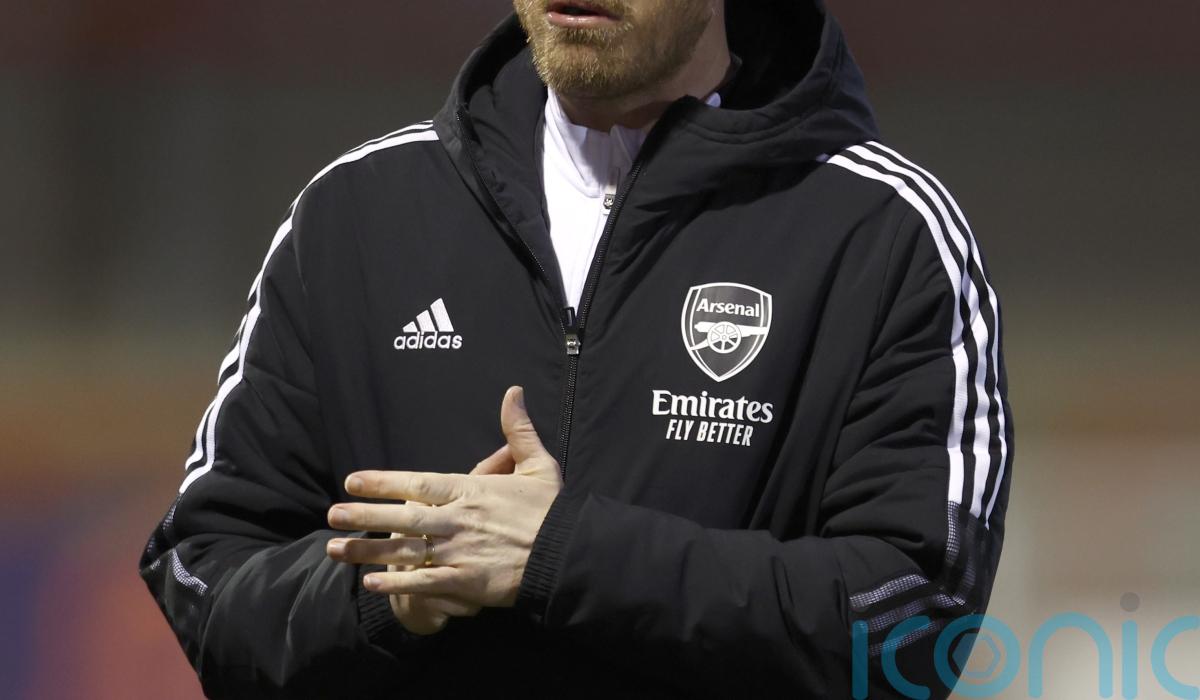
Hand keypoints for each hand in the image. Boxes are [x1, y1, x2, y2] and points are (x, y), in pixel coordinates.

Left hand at [326, 386, 562, 610]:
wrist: (569, 553)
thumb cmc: (553, 510)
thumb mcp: (539, 465)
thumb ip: (518, 431)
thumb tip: (513, 392)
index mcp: (471, 490)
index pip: (417, 483)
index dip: (382, 482)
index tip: (352, 481)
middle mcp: (458, 519)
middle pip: (402, 516)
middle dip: (363, 516)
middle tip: (331, 516)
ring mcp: (459, 552)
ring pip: (405, 550)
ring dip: (368, 550)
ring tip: (335, 550)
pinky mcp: (466, 581)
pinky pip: (423, 582)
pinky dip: (396, 584)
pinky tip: (370, 584)